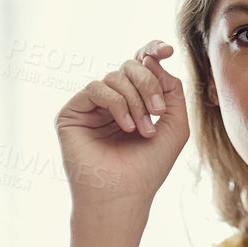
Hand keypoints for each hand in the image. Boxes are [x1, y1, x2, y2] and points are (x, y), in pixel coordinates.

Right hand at [55, 39, 189, 211]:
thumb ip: (173, 90)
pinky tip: (126, 127)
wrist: (124, 197)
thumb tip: (154, 60)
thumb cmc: (148, 168)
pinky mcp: (72, 114)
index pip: (139, 64)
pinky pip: (96, 88)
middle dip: (149, 85)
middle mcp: (110, 101)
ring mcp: (90, 107)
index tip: (168, 51)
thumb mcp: (175, 126)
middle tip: (158, 113)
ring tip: (143, 131)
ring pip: (115, 76)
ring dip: (135, 100)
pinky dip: (116, 103)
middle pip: (130, 67)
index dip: (152, 50)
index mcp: (132, 101)